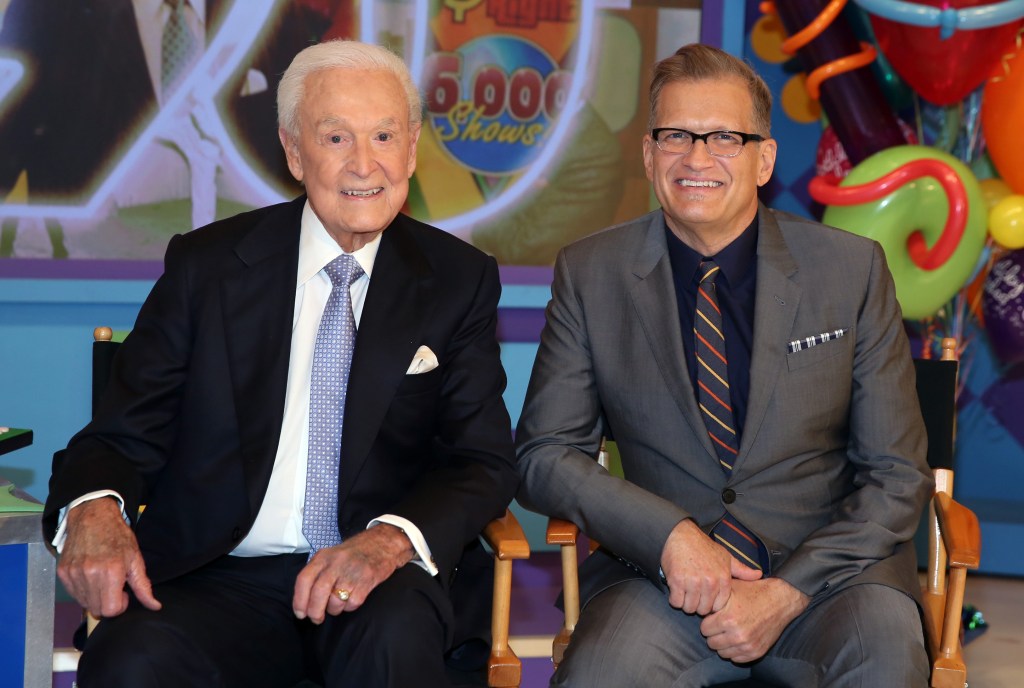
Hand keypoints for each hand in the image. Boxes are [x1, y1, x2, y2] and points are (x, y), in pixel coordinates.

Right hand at [57, 497, 160, 617]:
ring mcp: (73, 574)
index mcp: (111, 572)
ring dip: (95, 597)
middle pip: (97, 610)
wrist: (93, 516)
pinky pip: (73, 594)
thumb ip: (143, 586)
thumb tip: (155, 606)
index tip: (124, 593)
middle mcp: (89, 574)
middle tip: (114, 586)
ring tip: (103, 579)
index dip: (120, 606)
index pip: (111, 610)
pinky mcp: (62, 572)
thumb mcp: (136, 558)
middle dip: (108, 603)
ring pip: (84, 603)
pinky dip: (83, 591)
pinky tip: (91, 576)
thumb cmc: (118, 536)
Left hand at [292, 524, 414, 623]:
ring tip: (337, 604)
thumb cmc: (352, 554)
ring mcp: (352, 571)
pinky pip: (352, 604)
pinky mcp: (367, 580)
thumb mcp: (330, 556)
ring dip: (334, 610)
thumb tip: (302, 600)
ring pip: (335, 602)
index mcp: (323, 557)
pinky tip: (352, 599)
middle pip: (318, 593)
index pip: (304, 580)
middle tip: (316, 618)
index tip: (300, 613)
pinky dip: (349, 607)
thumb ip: (316, 573)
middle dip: (315, 611)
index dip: (299, 600)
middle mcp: (336, 563)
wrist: (382, 543)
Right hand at [660, 519, 761, 615]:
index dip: (711, 604)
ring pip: (689, 608)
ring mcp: (692, 582)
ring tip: (685, 591)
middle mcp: (709, 581)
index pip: (719, 607)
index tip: (706, 596)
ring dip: (685, 603)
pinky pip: (675, 601)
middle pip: (703, 610)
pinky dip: (675, 598)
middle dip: (698, 605)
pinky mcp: (676, 581)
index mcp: (723, 578)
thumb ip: (741, 569)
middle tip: (694, 594)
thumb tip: (759, 575)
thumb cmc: (704, 547)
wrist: (681, 534)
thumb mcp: (725, 556)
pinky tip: (677, 589)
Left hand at [699, 577, 809, 662]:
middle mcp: (737, 634)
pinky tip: (739, 638)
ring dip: (723, 643)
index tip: (715, 616)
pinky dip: (735, 650)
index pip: (704, 628)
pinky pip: (735, 659)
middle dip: (714, 633)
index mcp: (727, 617)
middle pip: (711, 642)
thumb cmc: (752, 591)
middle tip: (722, 624)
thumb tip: (698, 604)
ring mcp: (747, 645)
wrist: (780, 599)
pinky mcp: (756, 652)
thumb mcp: (730, 589)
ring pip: (722, 652)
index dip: (708, 621)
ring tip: (730, 631)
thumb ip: (712, 598)